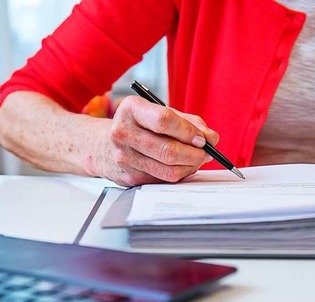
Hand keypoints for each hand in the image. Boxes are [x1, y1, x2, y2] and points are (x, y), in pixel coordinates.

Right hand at [90, 96, 217, 186]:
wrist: (103, 144)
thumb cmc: (138, 125)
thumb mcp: (158, 113)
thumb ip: (187, 122)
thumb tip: (211, 138)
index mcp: (131, 109)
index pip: (164, 121)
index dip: (188, 132)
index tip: (203, 139)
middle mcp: (123, 133)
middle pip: (168, 150)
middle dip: (194, 154)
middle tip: (206, 153)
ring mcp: (123, 157)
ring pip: (168, 169)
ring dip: (190, 167)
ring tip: (197, 160)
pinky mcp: (128, 177)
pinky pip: (162, 179)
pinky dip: (178, 174)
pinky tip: (181, 166)